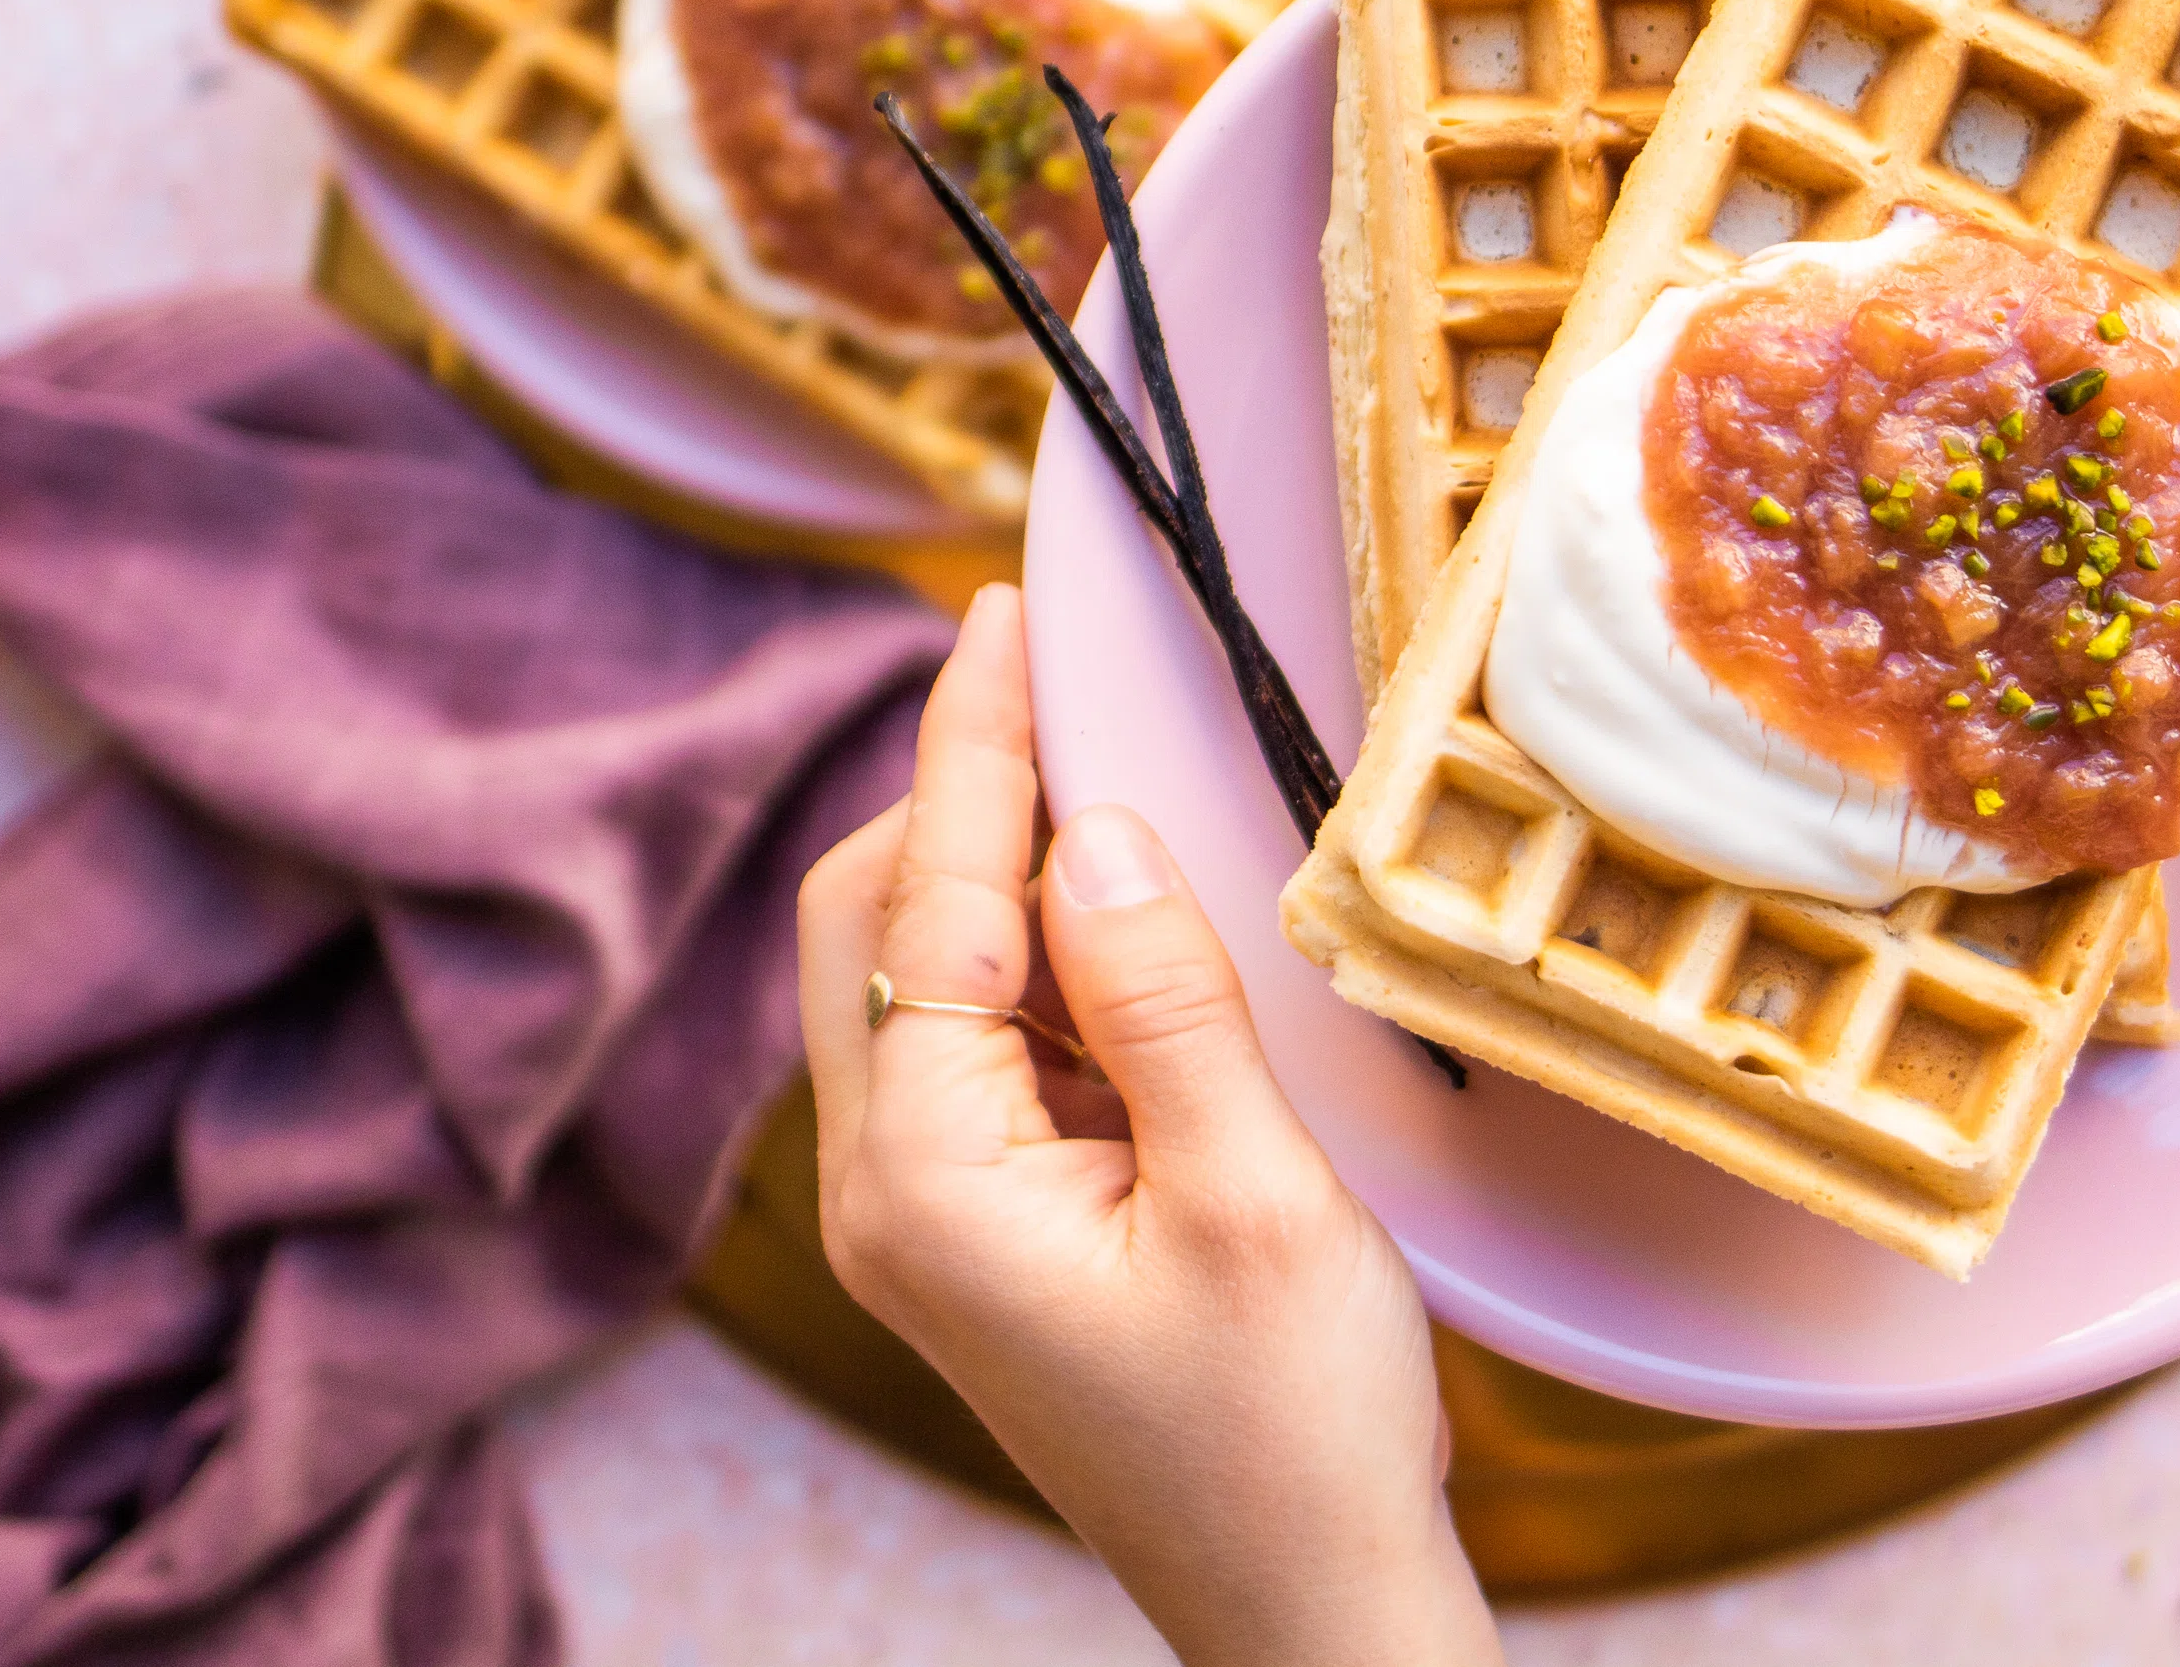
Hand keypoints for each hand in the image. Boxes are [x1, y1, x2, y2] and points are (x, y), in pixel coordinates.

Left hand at [794, 586, 1495, 1666]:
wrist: (1307, 1610)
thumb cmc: (1296, 1435)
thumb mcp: (1256, 1197)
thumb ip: (1163, 1001)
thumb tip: (1098, 826)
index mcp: (925, 1182)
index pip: (928, 899)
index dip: (970, 741)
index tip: (997, 611)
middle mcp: (884, 1191)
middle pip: (872, 919)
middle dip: (959, 796)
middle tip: (1068, 684)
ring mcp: (921, 1216)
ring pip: (917, 975)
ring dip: (1004, 878)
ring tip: (1116, 793)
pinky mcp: (977, 1230)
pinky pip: (975, 1045)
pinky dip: (1036, 963)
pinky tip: (1131, 938)